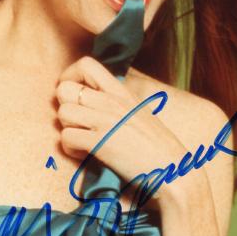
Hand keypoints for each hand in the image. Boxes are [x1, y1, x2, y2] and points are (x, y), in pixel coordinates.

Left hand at [55, 56, 199, 205]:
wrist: (175, 171)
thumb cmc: (158, 147)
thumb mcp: (139, 113)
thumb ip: (118, 103)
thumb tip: (94, 98)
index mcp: (122, 91)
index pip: (86, 64)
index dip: (70, 77)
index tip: (74, 96)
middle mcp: (111, 101)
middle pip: (64, 89)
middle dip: (64, 106)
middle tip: (77, 122)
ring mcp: (105, 121)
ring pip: (62, 113)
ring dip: (67, 129)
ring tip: (83, 141)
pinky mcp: (100, 143)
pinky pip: (66, 138)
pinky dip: (71, 149)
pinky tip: (86, 155)